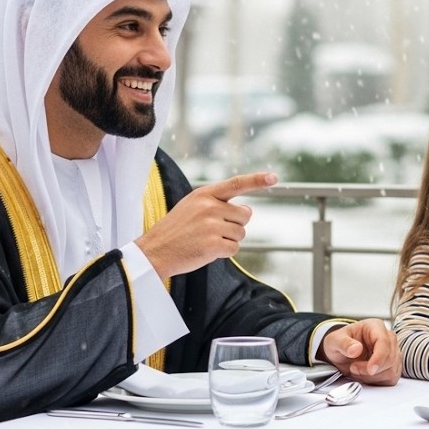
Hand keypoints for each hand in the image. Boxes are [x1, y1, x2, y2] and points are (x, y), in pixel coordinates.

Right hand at [135, 172, 276, 278]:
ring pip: (241, 233)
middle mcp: (209, 207)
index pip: (236, 184)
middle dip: (235, 224)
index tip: (274, 176)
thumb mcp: (192, 207)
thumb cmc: (176, 230)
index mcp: (204, 194)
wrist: (154, 251)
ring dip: (229, 240)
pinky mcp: (213, 245)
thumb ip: (219, 204)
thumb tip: (249, 210)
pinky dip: (224, 252)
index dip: (257, 180)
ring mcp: (211, 225)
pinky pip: (234, 248)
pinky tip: (207, 251)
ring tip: (206, 240)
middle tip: (212, 231)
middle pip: (244, 215)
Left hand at [321, 318, 400, 385]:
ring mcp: (392, 352)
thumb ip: (344, 343)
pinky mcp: (393, 366)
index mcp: (375, 327)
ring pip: (391, 370)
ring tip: (357, 371)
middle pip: (390, 358)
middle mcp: (387, 338)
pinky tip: (365, 376)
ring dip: (372, 377)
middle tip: (353, 368)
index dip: (379, 358)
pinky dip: (377, 381)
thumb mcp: (334, 341)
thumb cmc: (340, 343)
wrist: (341, 354)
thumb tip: (356, 349)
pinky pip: (391, 378)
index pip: (384, 342)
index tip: (370, 370)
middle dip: (370, 370)